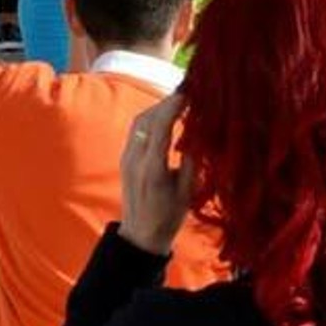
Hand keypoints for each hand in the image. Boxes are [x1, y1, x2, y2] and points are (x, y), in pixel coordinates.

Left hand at [116, 92, 189, 253]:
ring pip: (139, 121)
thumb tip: (199, 132)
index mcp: (152, 169)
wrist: (140, 234)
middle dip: (167, 102)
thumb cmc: (168, 217)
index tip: (189, 92)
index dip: (173, 107)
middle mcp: (135, 159)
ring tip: (179, 99)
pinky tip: (166, 115)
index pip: (160, 128)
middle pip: (147, 119)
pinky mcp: (125, 157)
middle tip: (188, 91)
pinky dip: (152, 117)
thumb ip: (192, 161)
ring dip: (158, 107)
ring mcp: (127, 157)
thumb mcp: (187, 191)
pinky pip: (136, 129)